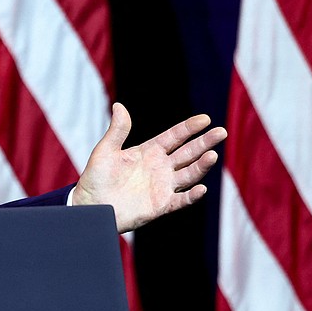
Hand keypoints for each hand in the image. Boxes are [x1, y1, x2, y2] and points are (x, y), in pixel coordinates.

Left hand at [72, 103, 224, 232]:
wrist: (90, 205)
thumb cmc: (96, 177)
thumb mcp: (106, 150)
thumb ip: (117, 130)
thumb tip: (119, 105)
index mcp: (149, 151)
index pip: (174, 136)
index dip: (189, 128)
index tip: (205, 119)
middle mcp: (160, 167)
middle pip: (188, 153)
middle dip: (204, 142)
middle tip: (221, 132)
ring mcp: (163, 186)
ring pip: (189, 174)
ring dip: (201, 166)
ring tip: (212, 155)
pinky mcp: (161, 205)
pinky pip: (181, 200)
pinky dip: (192, 196)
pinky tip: (201, 189)